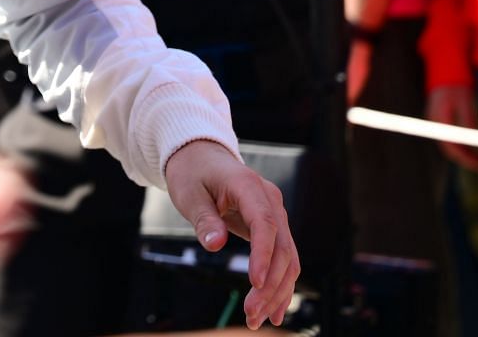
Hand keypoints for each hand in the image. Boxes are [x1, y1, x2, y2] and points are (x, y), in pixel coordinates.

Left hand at [163, 139, 297, 329]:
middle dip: (270, 285)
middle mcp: (270, 200)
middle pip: (282, 247)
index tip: (255, 284)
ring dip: (276, 291)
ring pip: (288, 259)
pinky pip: (283, 259)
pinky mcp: (273, 227)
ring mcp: (276, 214)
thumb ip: (204, 218)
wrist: (201, 157)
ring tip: (258, 320)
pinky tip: (272, 310)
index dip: (263, 255)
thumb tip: (215, 243)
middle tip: (251, 315)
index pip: (265, 223)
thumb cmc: (193, 172)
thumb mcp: (188, 192)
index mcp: (249, 186)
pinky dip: (279, 285)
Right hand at [425, 83, 477, 171]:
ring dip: (465, 153)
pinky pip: (451, 137)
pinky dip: (463, 144)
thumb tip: (475, 142)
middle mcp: (434, 124)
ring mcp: (436, 122)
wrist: (445, 68)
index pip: (450, 147)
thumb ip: (468, 122)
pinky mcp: (441, 119)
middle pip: (449, 149)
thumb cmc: (457, 84)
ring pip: (450, 144)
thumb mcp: (465, 102)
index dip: (466, 158)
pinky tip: (474, 147)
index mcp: (438, 120)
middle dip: (466, 158)